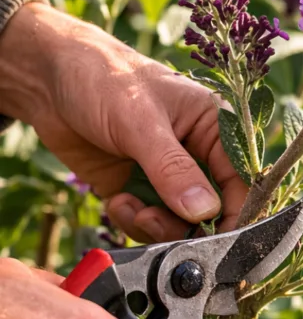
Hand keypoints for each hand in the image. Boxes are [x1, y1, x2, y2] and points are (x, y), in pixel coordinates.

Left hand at [0, 2, 247, 241]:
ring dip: (157, 227)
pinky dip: (133, 222)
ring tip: (131, 208)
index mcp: (214, 127)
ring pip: (180, 223)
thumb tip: (205, 212)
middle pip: (213, 210)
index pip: (241, 181)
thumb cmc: (102, 79)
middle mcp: (197, 154)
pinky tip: (115, 201)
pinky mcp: (136, 188)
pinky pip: (147, 223)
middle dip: (187, 226)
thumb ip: (174, 169)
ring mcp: (166, 174)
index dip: (234, 213)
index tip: (217, 240)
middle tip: (156, 222)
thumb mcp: (141, 122)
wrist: (45, 77)